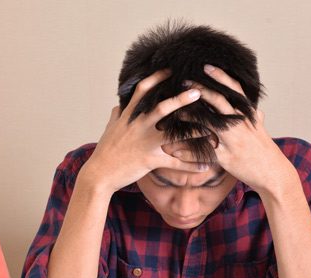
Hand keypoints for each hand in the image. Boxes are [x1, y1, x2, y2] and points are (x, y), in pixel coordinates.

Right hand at [81, 70, 209, 194]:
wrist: (99, 175)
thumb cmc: (105, 151)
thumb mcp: (109, 130)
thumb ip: (116, 116)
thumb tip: (118, 106)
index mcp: (130, 116)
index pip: (143, 91)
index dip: (157, 78)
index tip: (171, 70)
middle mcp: (138, 126)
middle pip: (162, 108)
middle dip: (181, 100)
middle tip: (198, 92)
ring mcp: (145, 143)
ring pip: (173, 135)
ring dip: (193, 131)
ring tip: (211, 128)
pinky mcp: (149, 160)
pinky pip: (174, 163)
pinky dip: (191, 165)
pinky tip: (205, 166)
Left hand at [182, 65, 297, 196]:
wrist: (272, 174)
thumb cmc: (265, 152)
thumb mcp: (261, 132)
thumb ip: (256, 120)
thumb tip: (257, 111)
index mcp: (248, 115)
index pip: (234, 90)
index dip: (221, 77)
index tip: (206, 66)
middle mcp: (240, 124)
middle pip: (219, 101)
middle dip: (200, 90)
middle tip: (184, 81)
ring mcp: (232, 140)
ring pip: (208, 122)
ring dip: (190, 115)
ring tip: (175, 110)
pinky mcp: (225, 157)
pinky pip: (203, 150)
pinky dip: (188, 149)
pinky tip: (175, 147)